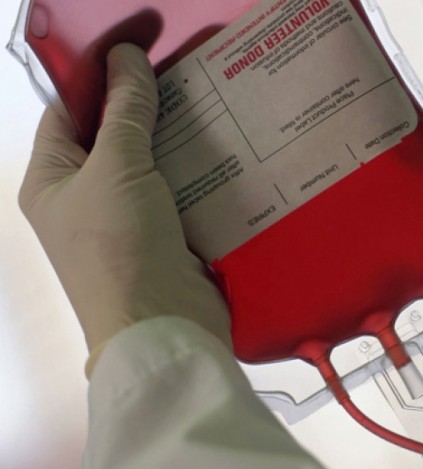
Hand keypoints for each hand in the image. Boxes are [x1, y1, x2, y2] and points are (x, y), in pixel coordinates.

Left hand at [20, 43, 230, 369]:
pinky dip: (202, 168)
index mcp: (52, 179)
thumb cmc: (120, 247)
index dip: (101, 75)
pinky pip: (181, 189)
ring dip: (182, 137)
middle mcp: (86, 197)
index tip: (140, 46)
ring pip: (155, 162)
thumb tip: (127, 56)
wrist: (163, 328)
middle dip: (149, 104)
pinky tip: (229, 144)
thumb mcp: (116, 169)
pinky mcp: (169, 234)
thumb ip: (125, 111)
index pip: (70, 111)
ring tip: (215, 101)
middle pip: (116, 134)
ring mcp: (130, 219)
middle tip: (188, 71)